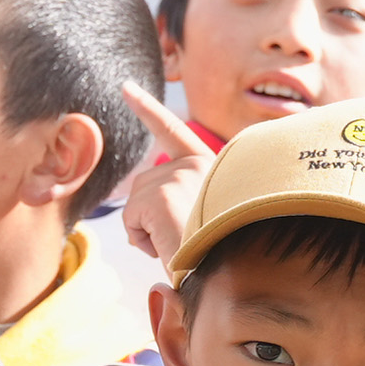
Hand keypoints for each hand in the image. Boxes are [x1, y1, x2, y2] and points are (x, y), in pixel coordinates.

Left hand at [112, 83, 219, 266]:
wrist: (239, 277)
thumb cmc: (231, 259)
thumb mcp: (215, 223)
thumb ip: (188, 209)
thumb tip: (144, 229)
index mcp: (218, 165)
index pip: (173, 129)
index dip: (147, 108)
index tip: (126, 88)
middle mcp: (201, 163)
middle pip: (146, 182)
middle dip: (151, 215)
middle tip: (183, 239)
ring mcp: (180, 176)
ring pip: (136, 203)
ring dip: (149, 231)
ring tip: (182, 245)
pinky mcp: (161, 195)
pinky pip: (130, 220)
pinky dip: (142, 241)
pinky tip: (170, 247)